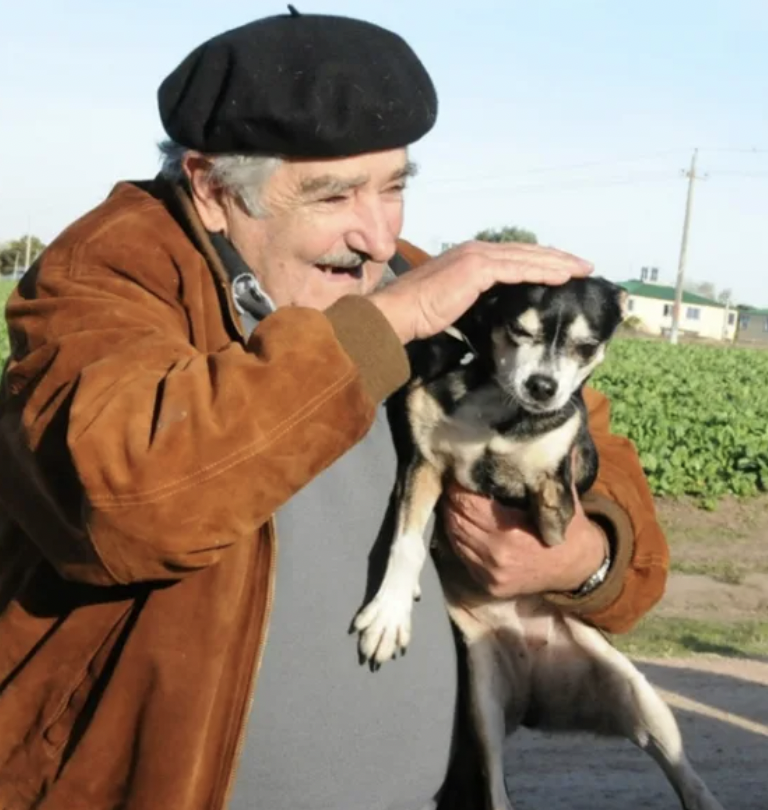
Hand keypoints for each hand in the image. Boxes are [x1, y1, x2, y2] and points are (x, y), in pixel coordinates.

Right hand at [367, 241, 592, 343]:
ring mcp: (478, 257)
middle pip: (526, 252)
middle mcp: (477, 250)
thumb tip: (492, 310)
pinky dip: (543, 271)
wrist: (400, 311)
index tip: (562, 269)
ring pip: (527, 257)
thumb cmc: (420, 313)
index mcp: (471, 256)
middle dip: (557, 258)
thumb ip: (474, 297)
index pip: (513, 256)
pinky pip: (519, 269)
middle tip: (583, 266)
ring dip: (558, 263)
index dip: (540, 260)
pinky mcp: (479, 269)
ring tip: (582, 270)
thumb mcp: (454, 301)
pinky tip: (562, 277)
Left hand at [441, 481, 607, 597]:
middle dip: (451, 498)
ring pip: (454, 537)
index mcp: (510, 535)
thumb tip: (549, 433)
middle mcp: (496, 556)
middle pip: (456, 519)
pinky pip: (461, 554)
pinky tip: (462, 519)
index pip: (468, 504)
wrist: (578, 569)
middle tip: (450, 477)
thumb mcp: (564, 499)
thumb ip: (551, 472)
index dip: (459, 485)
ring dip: (451, 515)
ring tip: (453, 495)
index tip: (458, 468)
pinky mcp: (487, 584)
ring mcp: (489, 574)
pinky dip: (457, 535)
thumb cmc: (569, 529)